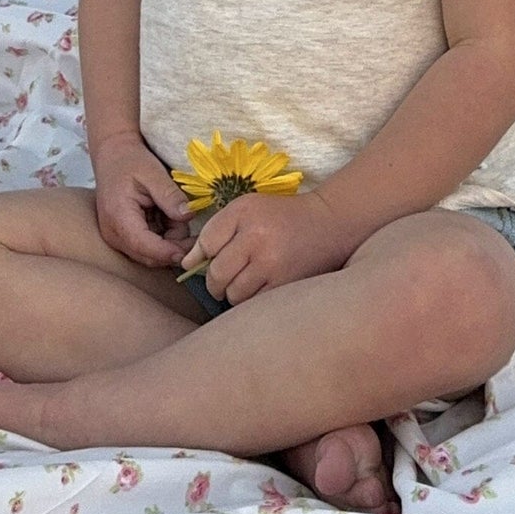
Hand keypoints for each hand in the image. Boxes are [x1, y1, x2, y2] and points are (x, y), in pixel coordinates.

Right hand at [91, 133, 193, 267]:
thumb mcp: (153, 172)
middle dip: (174, 245)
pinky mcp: (125, 238)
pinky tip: (166, 215)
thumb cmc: (130, 160)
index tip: (193, 248)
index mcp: (118, 217)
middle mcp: (114, 234)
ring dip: (170, 239)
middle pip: (150, 257)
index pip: (144, 246)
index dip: (169, 252)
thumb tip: (189, 216)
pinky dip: (164, 235)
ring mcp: (118, 239)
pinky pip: (150, 247)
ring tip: (173, 210)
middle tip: (189, 220)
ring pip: (152, 254)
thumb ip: (170, 196)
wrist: (113, 155)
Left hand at [180, 191, 355, 305]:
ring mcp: (273, 264)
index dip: (202, 256)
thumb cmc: (281, 216)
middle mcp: (257, 237)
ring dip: (234, 293)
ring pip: (233, 294)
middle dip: (215, 281)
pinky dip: (251, 302)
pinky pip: (253, 304)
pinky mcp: (286, 284)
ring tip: (246, 282)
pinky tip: (259, 289)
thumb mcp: (247, 209)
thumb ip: (216, 231)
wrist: (329, 223)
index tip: (210, 259)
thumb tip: (185, 264)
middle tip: (225, 279)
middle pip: (216, 273)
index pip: (206, 243)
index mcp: (244, 213)